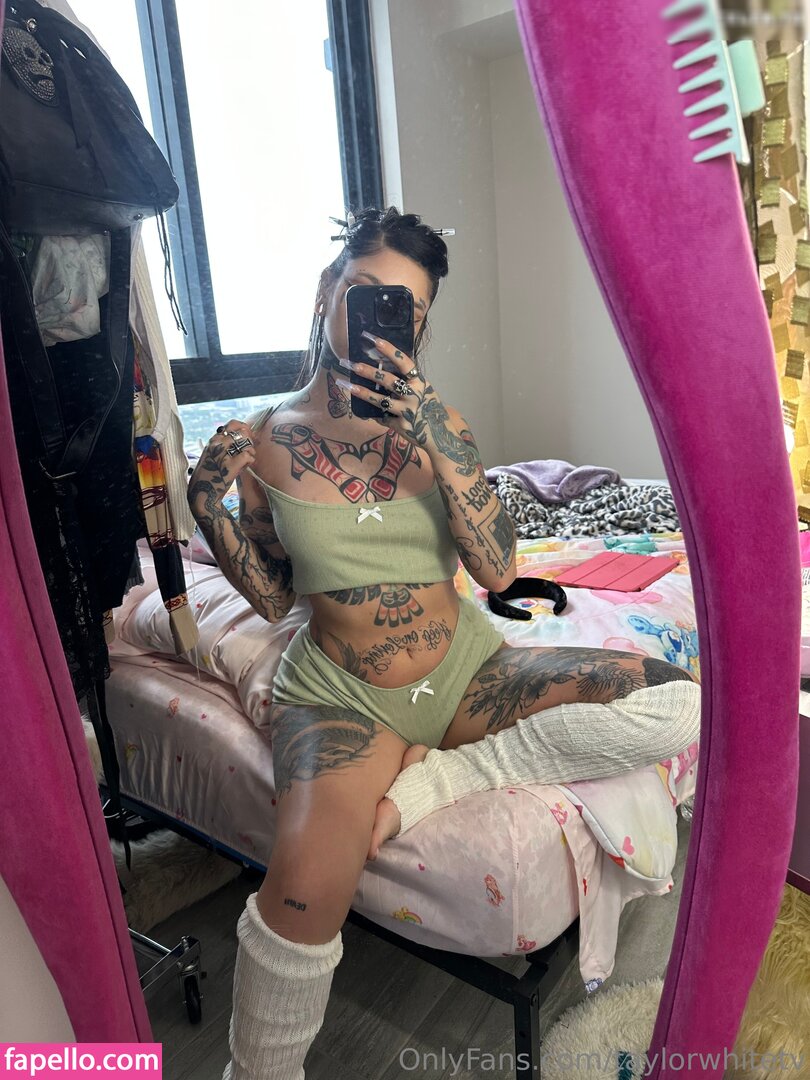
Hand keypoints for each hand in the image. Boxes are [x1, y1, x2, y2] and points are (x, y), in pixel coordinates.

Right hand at [188, 419, 256, 512]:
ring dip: (251, 450)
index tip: (247, 436)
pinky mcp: (230, 465)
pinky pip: (247, 455)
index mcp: (212, 441)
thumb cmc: (209, 476)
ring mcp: (223, 454)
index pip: (231, 424)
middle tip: (251, 448)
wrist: (203, 494)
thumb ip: (223, 447)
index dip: (243, 429)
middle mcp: (217, 444)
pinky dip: (251, 460)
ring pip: (245, 441)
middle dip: (250, 438)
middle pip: (241, 431)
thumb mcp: (212, 457)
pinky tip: (247, 466)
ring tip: (249, 458)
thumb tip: (242, 439)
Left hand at [335, 332, 448, 446]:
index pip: (404, 362)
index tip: (374, 340)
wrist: (440, 435)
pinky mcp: (400, 425)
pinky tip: (363, 412)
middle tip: (352, 364)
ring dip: (362, 392)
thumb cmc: (429, 408)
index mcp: (420, 382)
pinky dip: (373, 414)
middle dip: (368, 371)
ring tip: (347, 386)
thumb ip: (408, 382)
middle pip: (387, 380)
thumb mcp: (424, 390)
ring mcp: (406, 411)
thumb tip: (383, 368)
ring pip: (380, 400)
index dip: (389, 350)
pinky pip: (382, 417)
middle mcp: (414, 395)